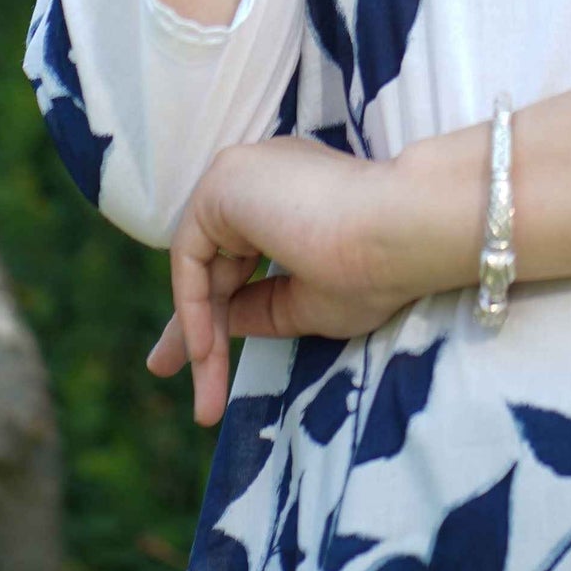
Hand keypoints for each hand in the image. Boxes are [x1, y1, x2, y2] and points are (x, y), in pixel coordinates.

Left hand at [144, 138, 417, 425]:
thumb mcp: (311, 302)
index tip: (199, 363)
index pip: (238, 258)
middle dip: (195, 325)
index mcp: (292, 196)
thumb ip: (263, 307)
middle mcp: (264, 177)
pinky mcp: (227, 178)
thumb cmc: (376, 268)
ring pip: (201, 262)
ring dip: (197, 329)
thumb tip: (220, 324)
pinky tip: (205, 350)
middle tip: (167, 371)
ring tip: (206, 398)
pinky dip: (192, 304)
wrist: (404, 228)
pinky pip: (191, 253)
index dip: (214, 311)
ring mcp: (245, 172)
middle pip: (213, 261)